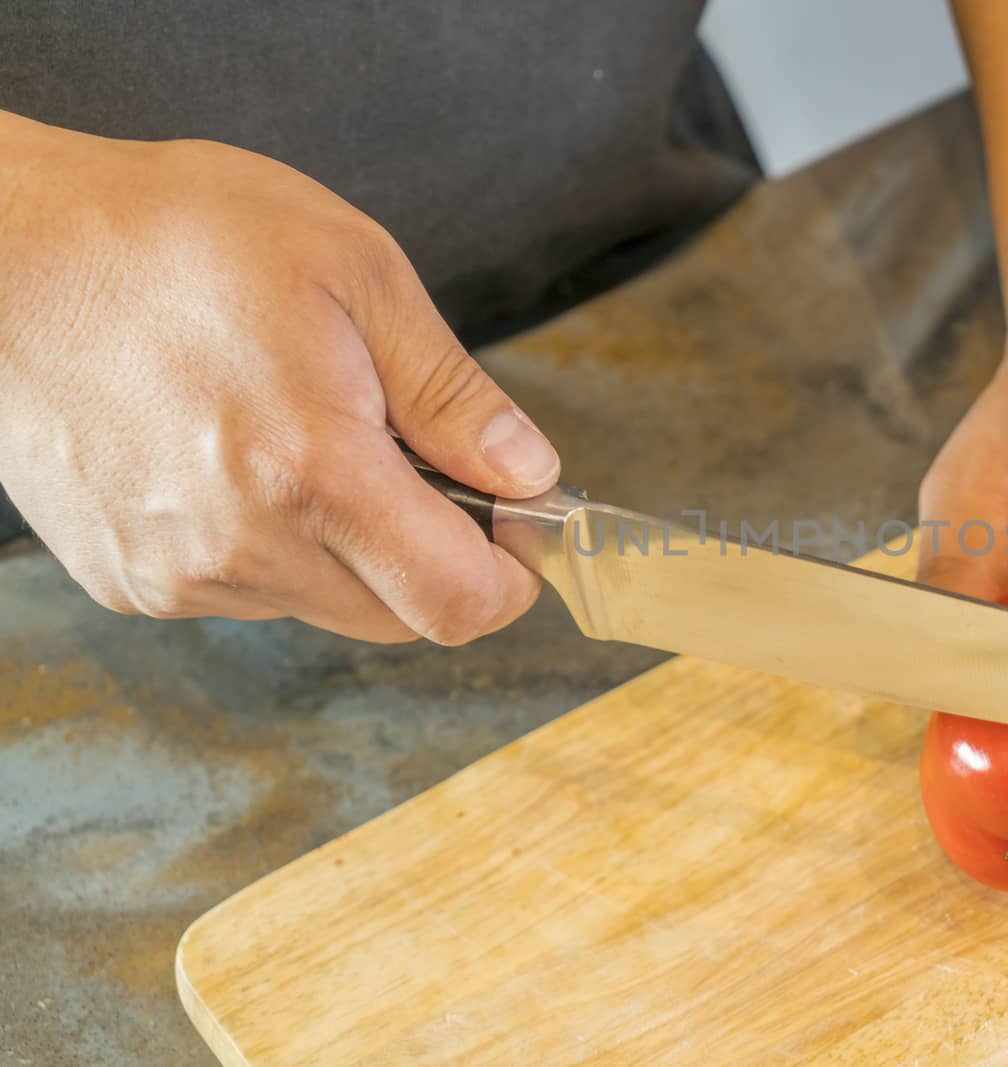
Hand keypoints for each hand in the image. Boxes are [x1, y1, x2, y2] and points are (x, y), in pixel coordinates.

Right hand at [0, 115, 558, 642]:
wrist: (5, 249)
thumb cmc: (176, 238)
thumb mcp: (355, 273)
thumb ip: (452, 392)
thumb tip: (527, 472)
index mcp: (312, 473)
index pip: (455, 604)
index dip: (508, 578)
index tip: (515, 531)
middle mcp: (241, 548)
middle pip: (398, 616)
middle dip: (435, 557)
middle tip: (415, 462)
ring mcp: (175, 575)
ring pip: (324, 604)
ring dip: (351, 547)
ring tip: (306, 437)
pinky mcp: (128, 580)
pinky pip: (248, 592)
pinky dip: (276, 545)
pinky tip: (241, 459)